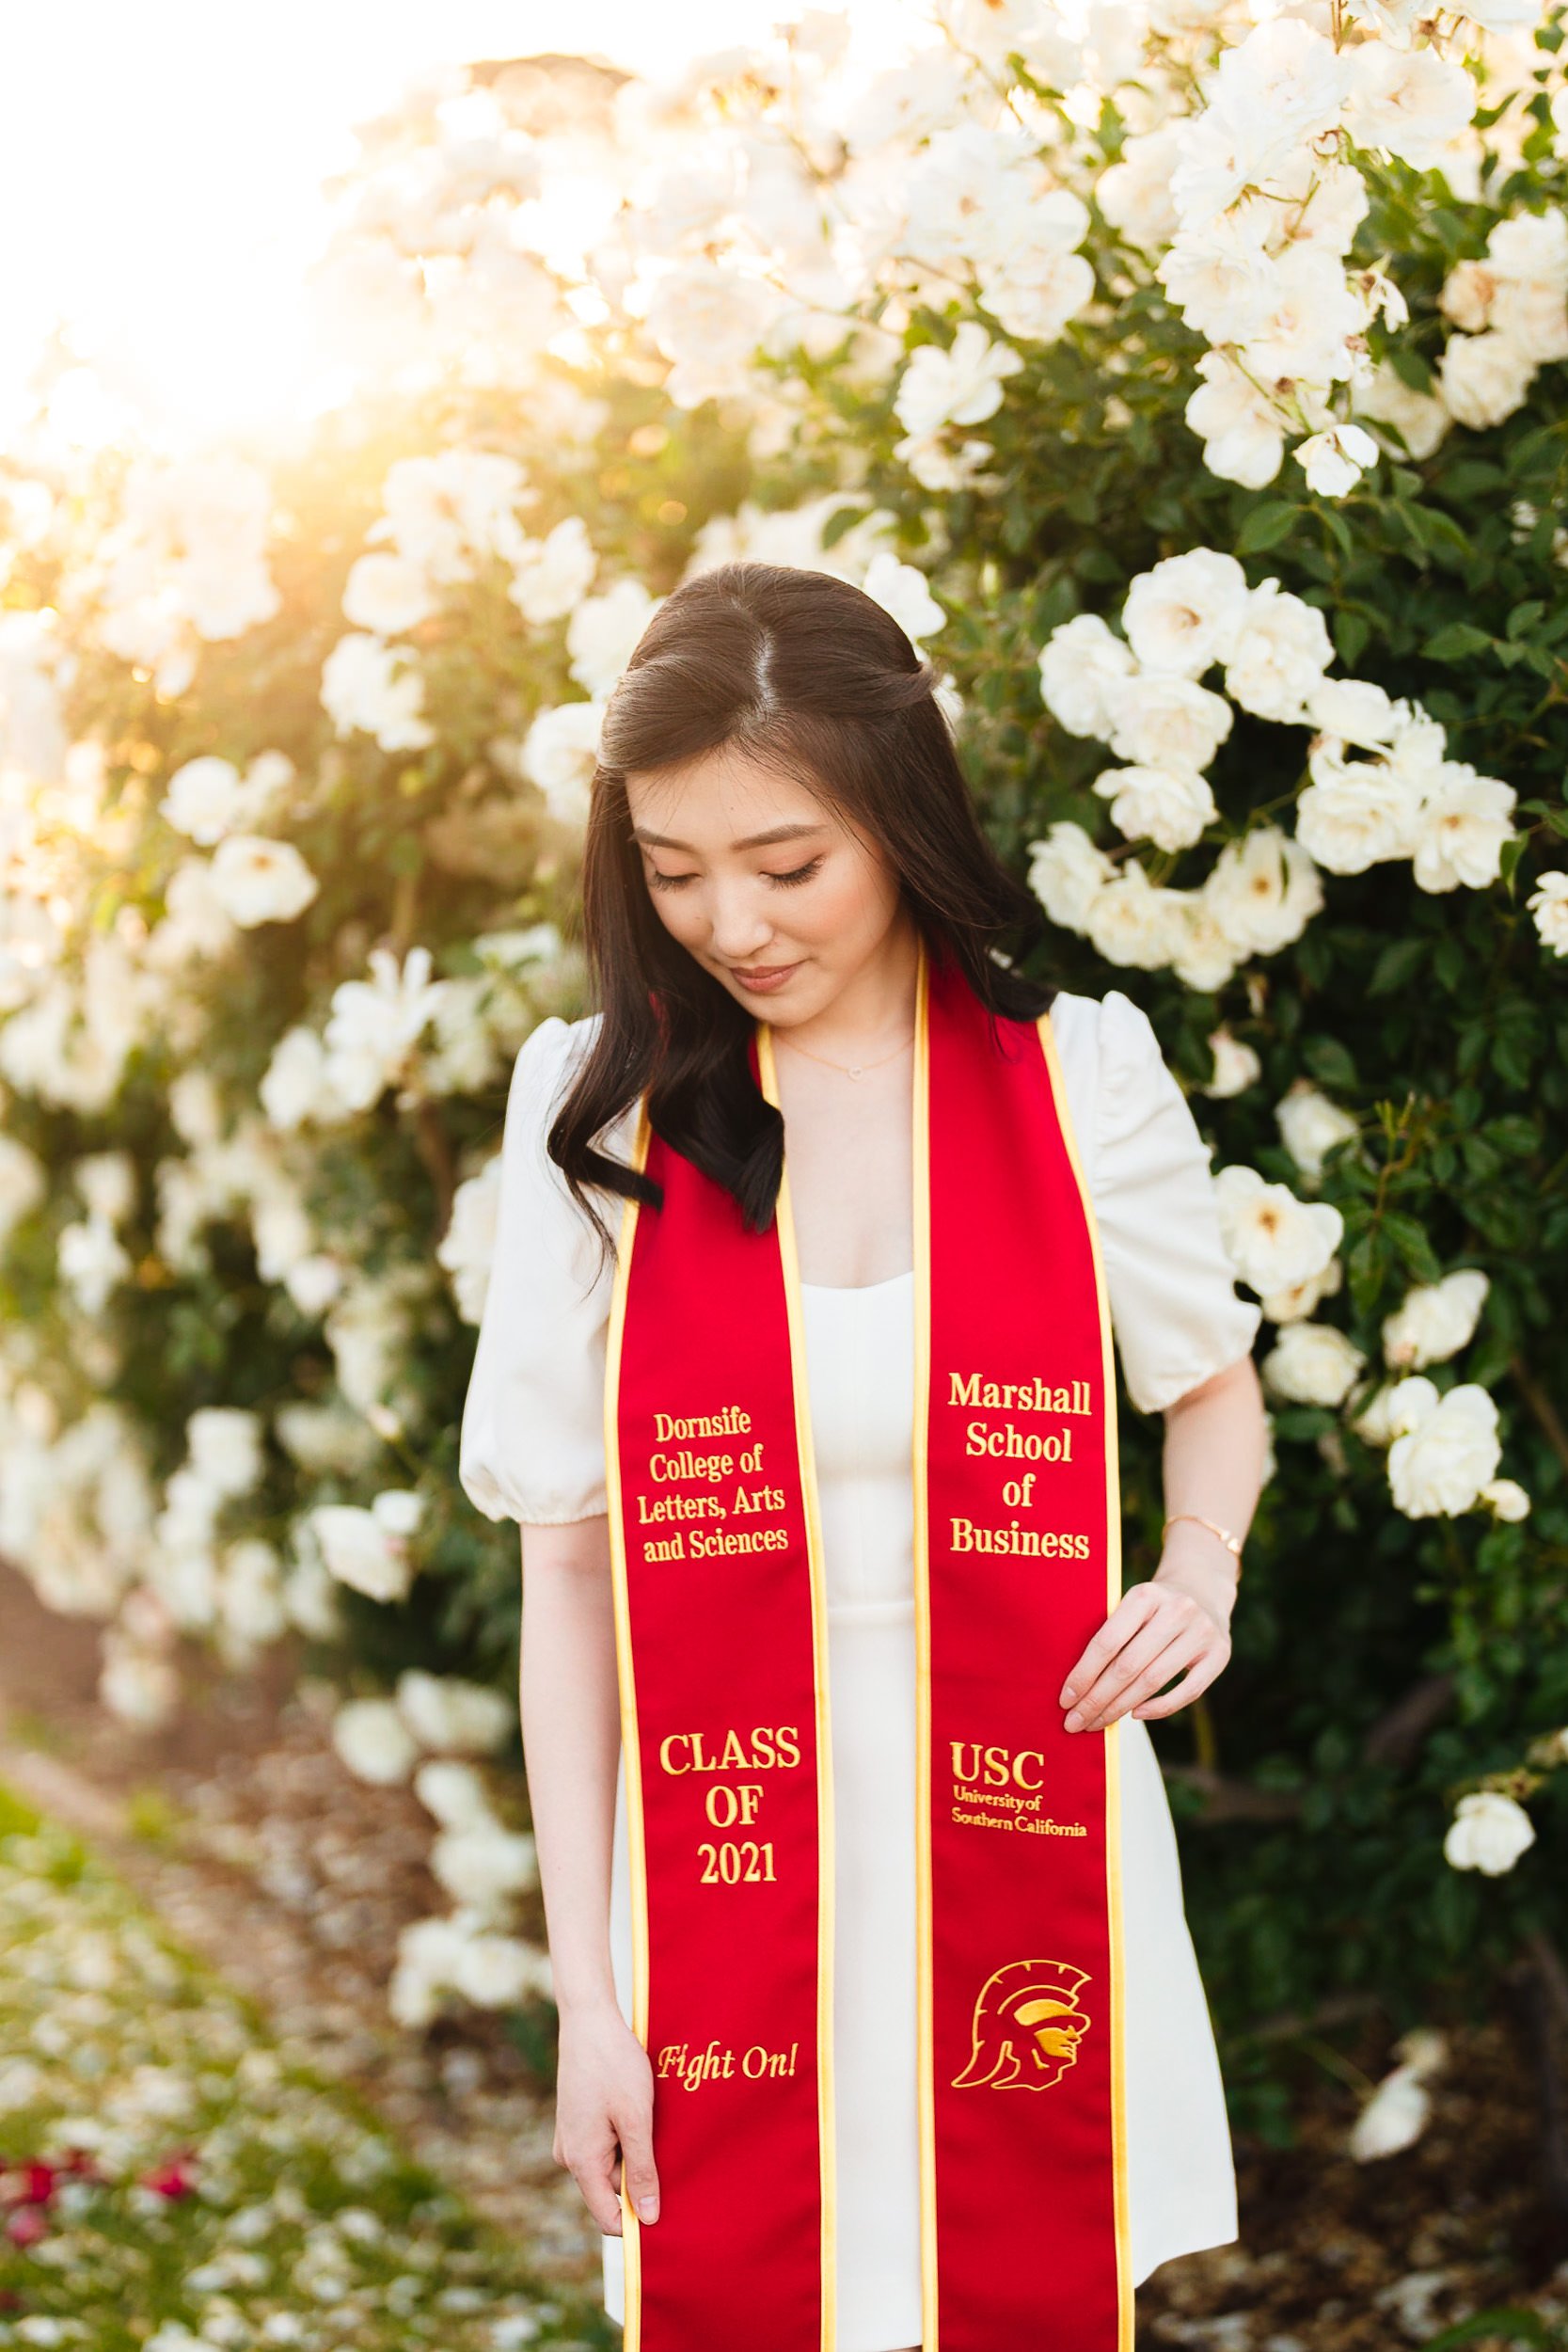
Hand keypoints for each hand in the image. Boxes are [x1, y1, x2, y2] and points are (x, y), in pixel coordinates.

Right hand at [553, 1999, 659, 2233]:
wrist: (588, 2019)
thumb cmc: (614, 2066)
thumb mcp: (636, 2119)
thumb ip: (643, 2170)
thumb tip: (647, 2219)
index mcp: (581, 2161)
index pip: (608, 2217)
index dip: (636, 2220)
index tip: (667, 2209)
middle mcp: (569, 2156)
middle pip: (612, 2189)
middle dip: (640, 2175)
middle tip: (663, 2141)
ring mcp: (570, 2137)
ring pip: (610, 2164)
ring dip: (633, 2150)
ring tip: (648, 2117)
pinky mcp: (576, 2122)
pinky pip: (604, 2145)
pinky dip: (624, 2135)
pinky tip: (636, 2108)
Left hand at [1057, 1552, 1233, 1732]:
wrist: (1202, 1590)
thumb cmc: (1153, 1607)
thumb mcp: (1132, 1605)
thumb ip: (1111, 1633)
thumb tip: (1075, 1684)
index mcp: (1145, 1595)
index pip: (1107, 1642)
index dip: (1083, 1674)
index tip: (1065, 1700)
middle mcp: (1176, 1610)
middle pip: (1128, 1666)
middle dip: (1097, 1699)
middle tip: (1076, 1722)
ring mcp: (1202, 1633)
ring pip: (1153, 1681)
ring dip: (1120, 1708)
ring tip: (1098, 1723)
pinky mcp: (1220, 1654)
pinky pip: (1188, 1692)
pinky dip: (1158, 1708)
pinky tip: (1134, 1715)